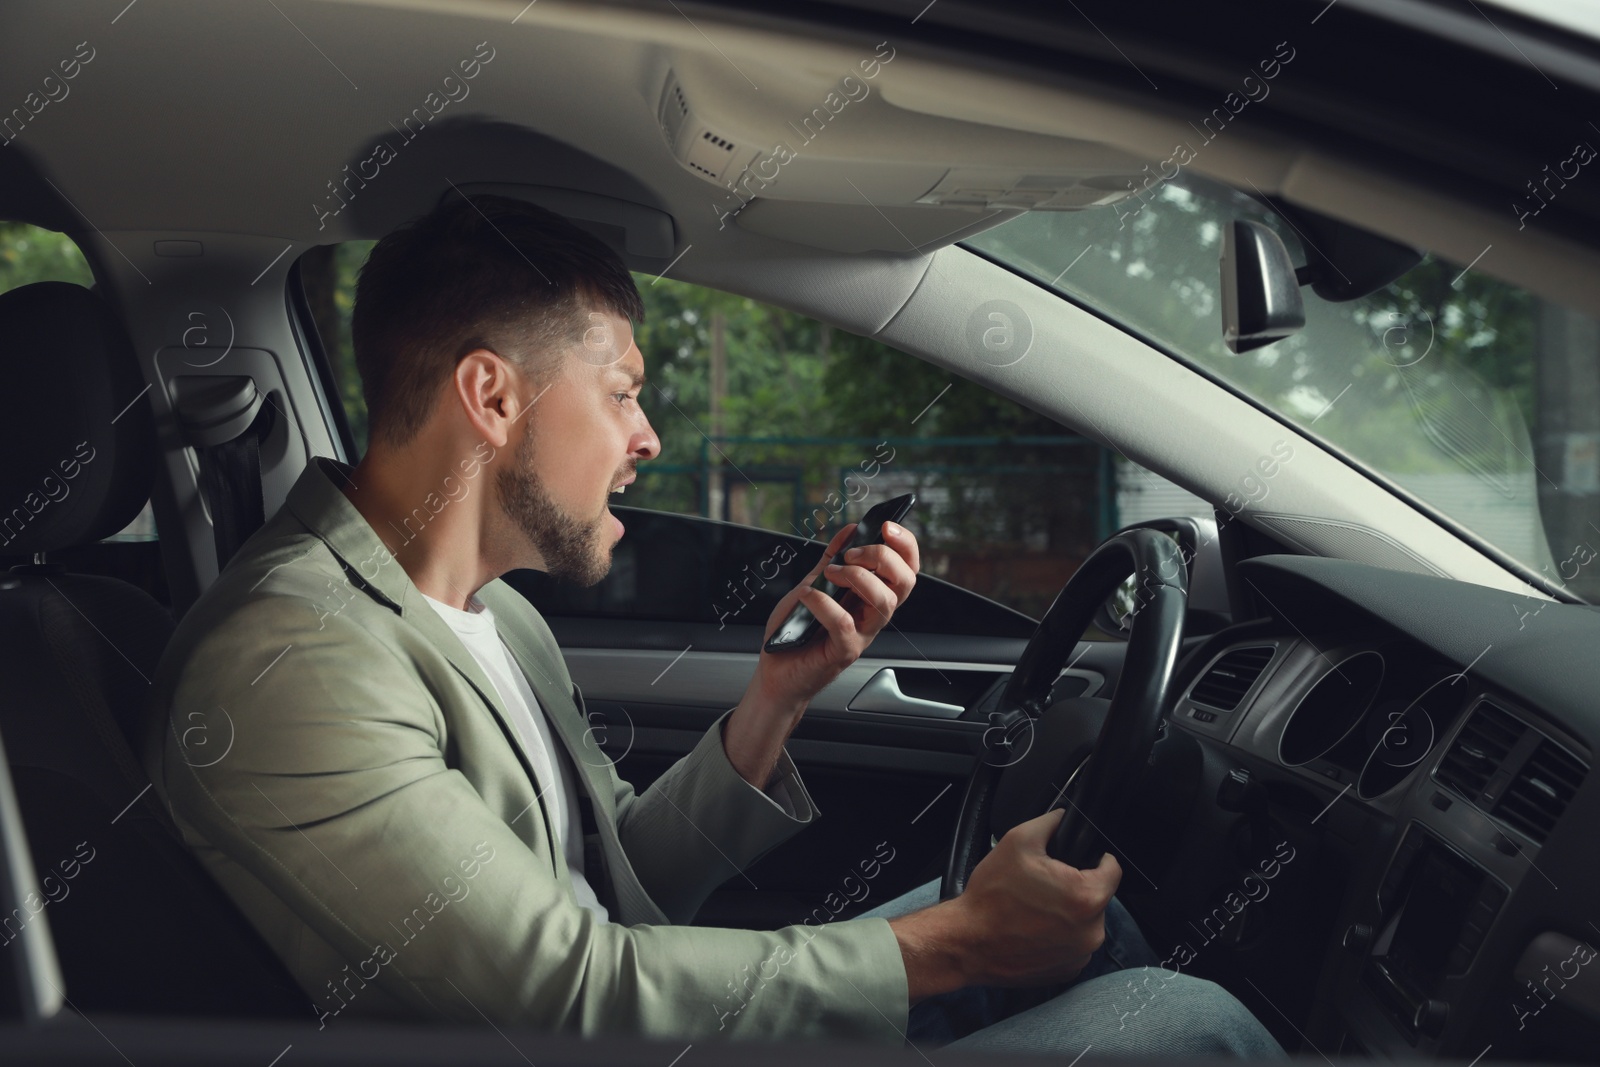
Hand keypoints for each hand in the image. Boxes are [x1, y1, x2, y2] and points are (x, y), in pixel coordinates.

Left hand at [751, 520, 919, 707]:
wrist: (775, 671)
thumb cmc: (796, 632)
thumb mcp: (814, 585)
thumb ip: (832, 559)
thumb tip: (851, 529)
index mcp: (871, 597)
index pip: (906, 569)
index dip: (905, 545)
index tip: (886, 525)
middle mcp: (872, 615)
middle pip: (905, 582)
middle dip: (883, 557)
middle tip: (851, 554)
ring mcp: (861, 635)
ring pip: (883, 602)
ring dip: (857, 578)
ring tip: (831, 575)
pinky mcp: (844, 652)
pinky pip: (844, 623)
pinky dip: (824, 603)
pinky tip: (807, 596)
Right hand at [948, 808, 1120, 987]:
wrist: (968, 943)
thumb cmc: (992, 896)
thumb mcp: (1017, 842)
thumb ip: (1049, 823)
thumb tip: (1063, 817)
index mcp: (1086, 897)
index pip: (1114, 870)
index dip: (1098, 858)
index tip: (1081, 858)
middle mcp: (1092, 931)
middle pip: (1098, 897)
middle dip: (1076, 886)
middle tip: (1045, 884)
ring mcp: (1081, 955)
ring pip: (1086, 922)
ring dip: (1069, 913)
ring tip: (1036, 908)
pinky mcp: (1068, 971)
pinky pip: (1074, 945)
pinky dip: (1060, 936)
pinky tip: (1034, 929)